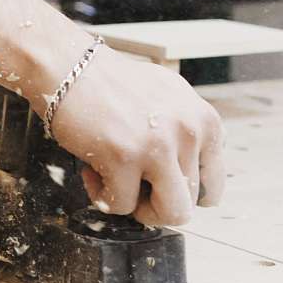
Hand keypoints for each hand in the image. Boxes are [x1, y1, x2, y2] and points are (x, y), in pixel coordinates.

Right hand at [40, 43, 223, 226]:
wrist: (69, 67)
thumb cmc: (114, 85)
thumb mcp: (170, 98)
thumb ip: (189, 132)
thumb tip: (197, 172)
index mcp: (204, 120)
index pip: (213, 184)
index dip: (183, 194)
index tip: (160, 185)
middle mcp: (189, 132)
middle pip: (189, 205)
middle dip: (156, 204)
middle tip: (132, 184)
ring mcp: (158, 146)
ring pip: (168, 214)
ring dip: (138, 207)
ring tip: (115, 181)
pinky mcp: (124, 157)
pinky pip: (122, 206)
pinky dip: (103, 197)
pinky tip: (92, 171)